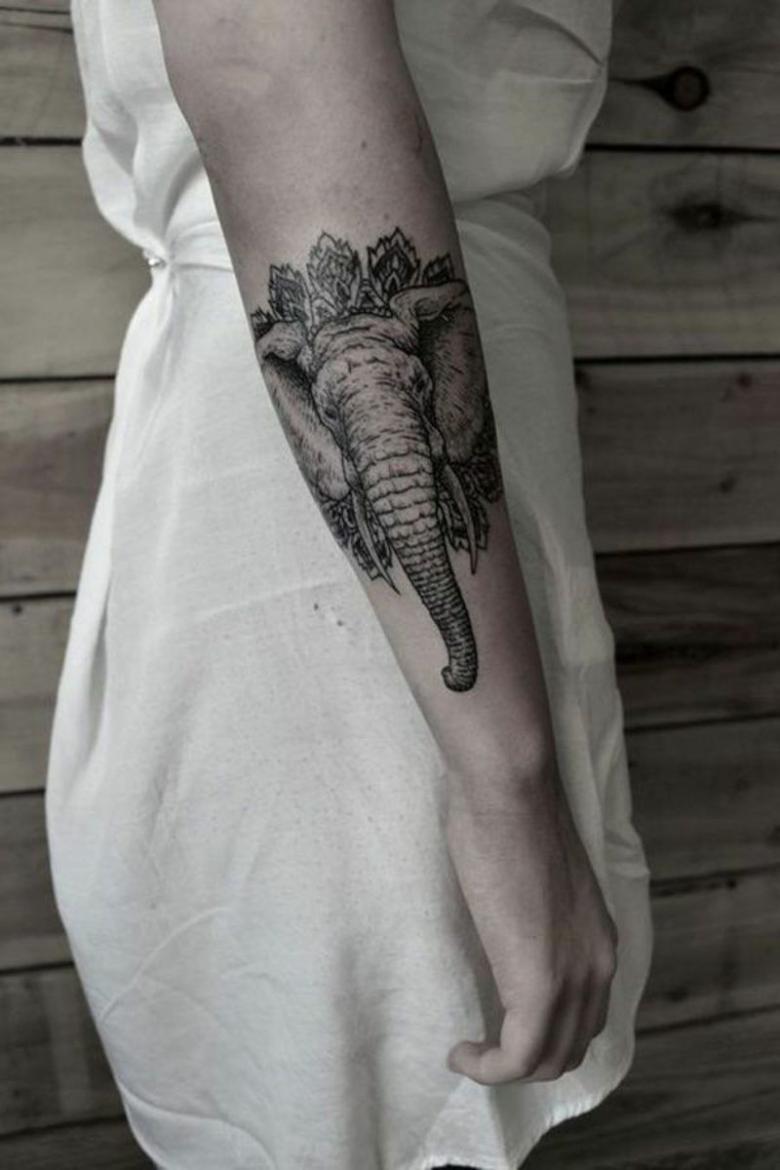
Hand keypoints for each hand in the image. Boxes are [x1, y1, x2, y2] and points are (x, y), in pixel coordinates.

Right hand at [444, 762, 617, 1084]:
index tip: (504, 1024)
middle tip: (482, 1045)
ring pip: (547, 1060)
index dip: (547, 1031)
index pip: (587, 1015)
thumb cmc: (509, 812)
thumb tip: (509, 918)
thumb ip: (535, 911)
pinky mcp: (539, 986)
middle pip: (571, 1046)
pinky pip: (518, 1058)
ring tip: (468, 1052)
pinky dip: (487, 1069)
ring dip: (504, 1068)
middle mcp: (599, 965)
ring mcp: (573, 978)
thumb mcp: (537, 875)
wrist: (510, 791)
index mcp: (600, 938)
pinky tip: (459, 1052)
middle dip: (526, 1056)